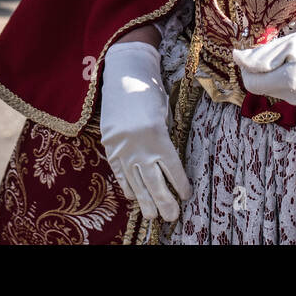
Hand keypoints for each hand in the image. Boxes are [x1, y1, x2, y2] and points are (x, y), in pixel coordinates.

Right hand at [98, 41, 191, 220]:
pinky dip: (127, 186)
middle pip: (155, 183)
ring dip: (146, 202)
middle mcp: (140, 147)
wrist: (123, 77)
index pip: (173, 170)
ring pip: (136, 183)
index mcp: (158, 137)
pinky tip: (133, 197)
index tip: (186, 196)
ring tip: (153, 216)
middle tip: (172, 217)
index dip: (180, 185)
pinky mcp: (110, 147)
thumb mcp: (163, 117)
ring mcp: (123, 149)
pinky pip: (119, 173)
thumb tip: (167, 168)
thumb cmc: (149, 94)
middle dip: (165, 203)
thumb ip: (164, 141)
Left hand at [232, 19, 295, 115]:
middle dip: (271, 73)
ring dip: (288, 78)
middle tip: (287, 55)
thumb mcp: (292, 42)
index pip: (252, 85)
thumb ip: (262, 55)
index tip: (256, 58)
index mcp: (289, 82)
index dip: (250, 70)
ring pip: (285, 92)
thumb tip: (238, 60)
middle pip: (268, 88)